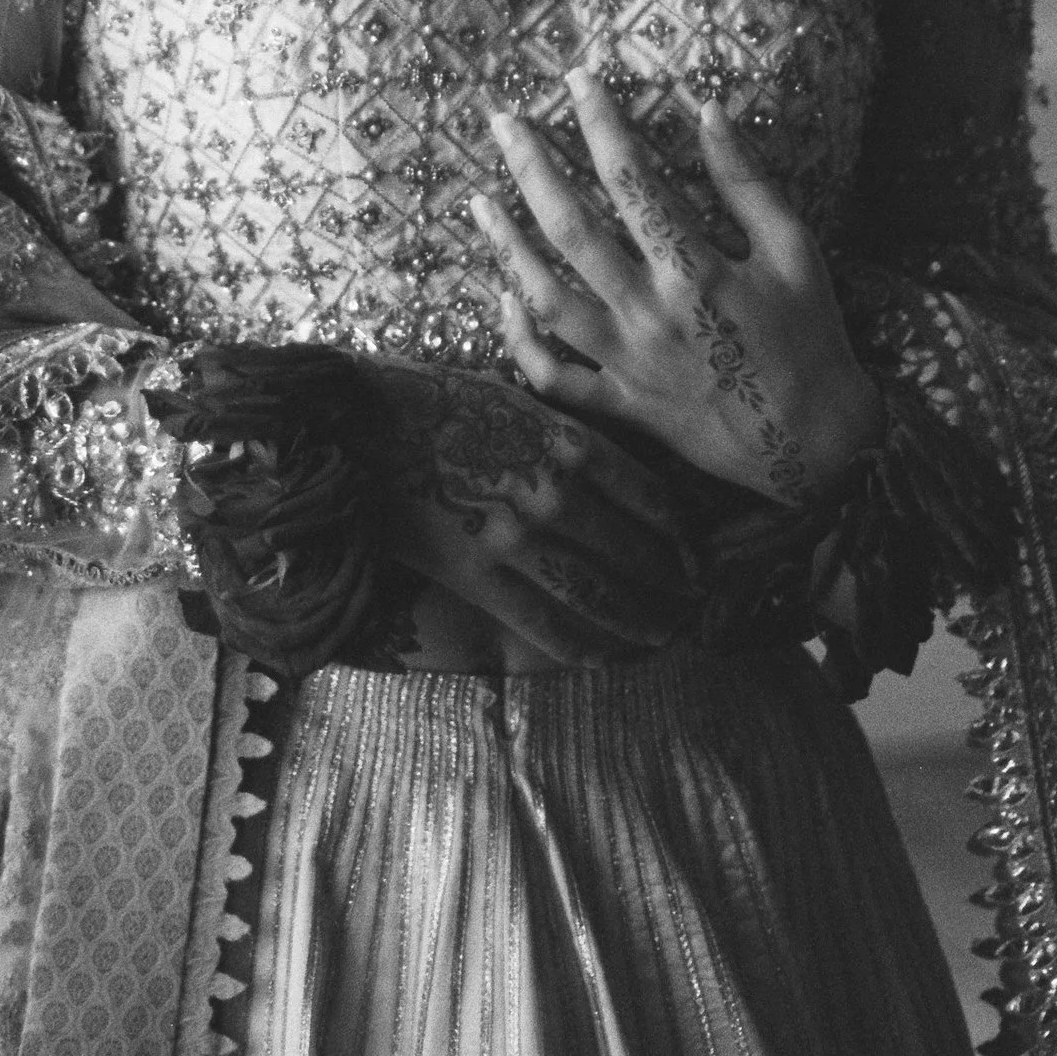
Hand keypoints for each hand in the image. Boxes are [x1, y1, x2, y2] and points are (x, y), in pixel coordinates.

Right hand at [364, 363, 701, 668]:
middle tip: (693, 607)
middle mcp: (556, 493)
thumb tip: (604, 474)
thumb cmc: (436, 401)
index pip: (652, 499)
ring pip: (600, 595)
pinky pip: (544, 622)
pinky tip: (606, 657)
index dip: (682, 538)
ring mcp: (518, 538)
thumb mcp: (516, 398)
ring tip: (662, 637)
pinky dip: (583, 646)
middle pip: (636, 554)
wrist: (361, 421)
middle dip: (671, 587)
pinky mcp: (479, 574)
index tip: (695, 558)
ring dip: (640, 623)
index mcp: (570, 443)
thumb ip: (563, 439)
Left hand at [475, 70, 881, 510]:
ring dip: (507, 248)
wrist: (815, 443)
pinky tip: (502, 300)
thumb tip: (709, 110)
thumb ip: (748, 181)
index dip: (600, 123)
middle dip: (531, 169)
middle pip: (571, 231)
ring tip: (480, 202)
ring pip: (546, 301)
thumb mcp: (795, 249)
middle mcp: (651, 313)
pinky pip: (555, 377)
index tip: (577, 79)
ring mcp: (629, 362)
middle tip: (502, 122)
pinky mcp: (622, 403)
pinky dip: (521, 342)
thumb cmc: (810, 336)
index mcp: (697, 269)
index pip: (632, 179)